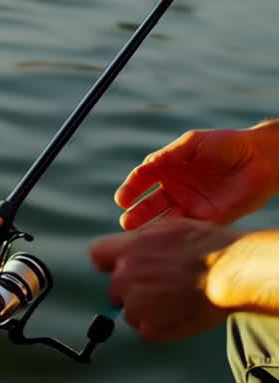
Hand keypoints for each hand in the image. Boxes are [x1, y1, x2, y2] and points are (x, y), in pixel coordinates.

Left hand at [90, 217, 238, 340]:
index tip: (122, 268)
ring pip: (130, 313)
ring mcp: (136, 304)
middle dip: (132, 290)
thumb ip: (144, 239)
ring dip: (146, 311)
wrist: (228, 272)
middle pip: (115, 289)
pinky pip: (146, 331)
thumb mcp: (170, 227)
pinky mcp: (150, 328)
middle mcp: (125, 276)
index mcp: (128, 249)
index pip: (98, 256)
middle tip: (161, 288)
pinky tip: (179, 315)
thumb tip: (134, 245)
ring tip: (175, 302)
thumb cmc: (207, 246)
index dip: (110, 264)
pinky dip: (160, 328)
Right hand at [115, 125, 278, 229]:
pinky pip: (188, 229)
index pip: (142, 180)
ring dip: (152, 229)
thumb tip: (146, 165)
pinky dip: (176, 235)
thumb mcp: (195, 142)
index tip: (122, 198)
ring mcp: (191, 206)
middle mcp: (176, 189)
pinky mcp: (209, 220)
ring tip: (141, 237)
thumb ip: (171, 154)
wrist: (261, 159)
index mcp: (168, 168)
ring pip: (166, 220)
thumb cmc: (227, 144)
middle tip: (127, 223)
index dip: (131, 189)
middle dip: (137, 214)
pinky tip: (167, 240)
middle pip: (150, 205)